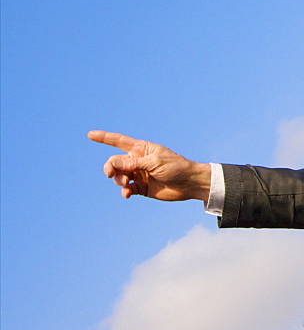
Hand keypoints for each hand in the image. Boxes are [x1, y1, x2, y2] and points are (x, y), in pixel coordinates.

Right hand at [88, 130, 210, 201]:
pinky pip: (126, 189)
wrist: (189, 183)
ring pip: (118, 176)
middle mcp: (137, 160)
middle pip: (114, 162)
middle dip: (110, 167)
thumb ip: (134, 163)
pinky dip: (124, 191)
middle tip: (111, 174)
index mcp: (141, 148)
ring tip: (125, 184)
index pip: (119, 141)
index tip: (90, 135)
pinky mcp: (141, 188)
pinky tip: (127, 194)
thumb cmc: (176, 167)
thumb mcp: (154, 162)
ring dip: (118, 180)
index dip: (104, 137)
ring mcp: (138, 174)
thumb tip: (114, 164)